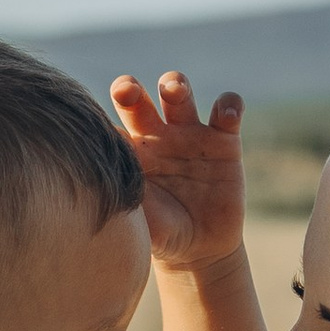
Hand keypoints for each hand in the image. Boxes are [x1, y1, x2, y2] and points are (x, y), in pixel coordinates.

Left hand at [111, 71, 248, 272]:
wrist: (203, 247)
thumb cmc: (164, 233)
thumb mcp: (147, 226)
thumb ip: (133, 208)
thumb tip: (112, 195)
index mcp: (130, 152)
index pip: (110, 127)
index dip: (102, 121)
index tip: (100, 130)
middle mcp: (156, 135)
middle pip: (137, 99)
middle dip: (129, 89)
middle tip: (126, 90)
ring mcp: (190, 134)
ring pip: (178, 94)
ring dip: (175, 84)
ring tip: (173, 89)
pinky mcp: (224, 140)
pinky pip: (228, 110)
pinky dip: (229, 104)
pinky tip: (227, 114)